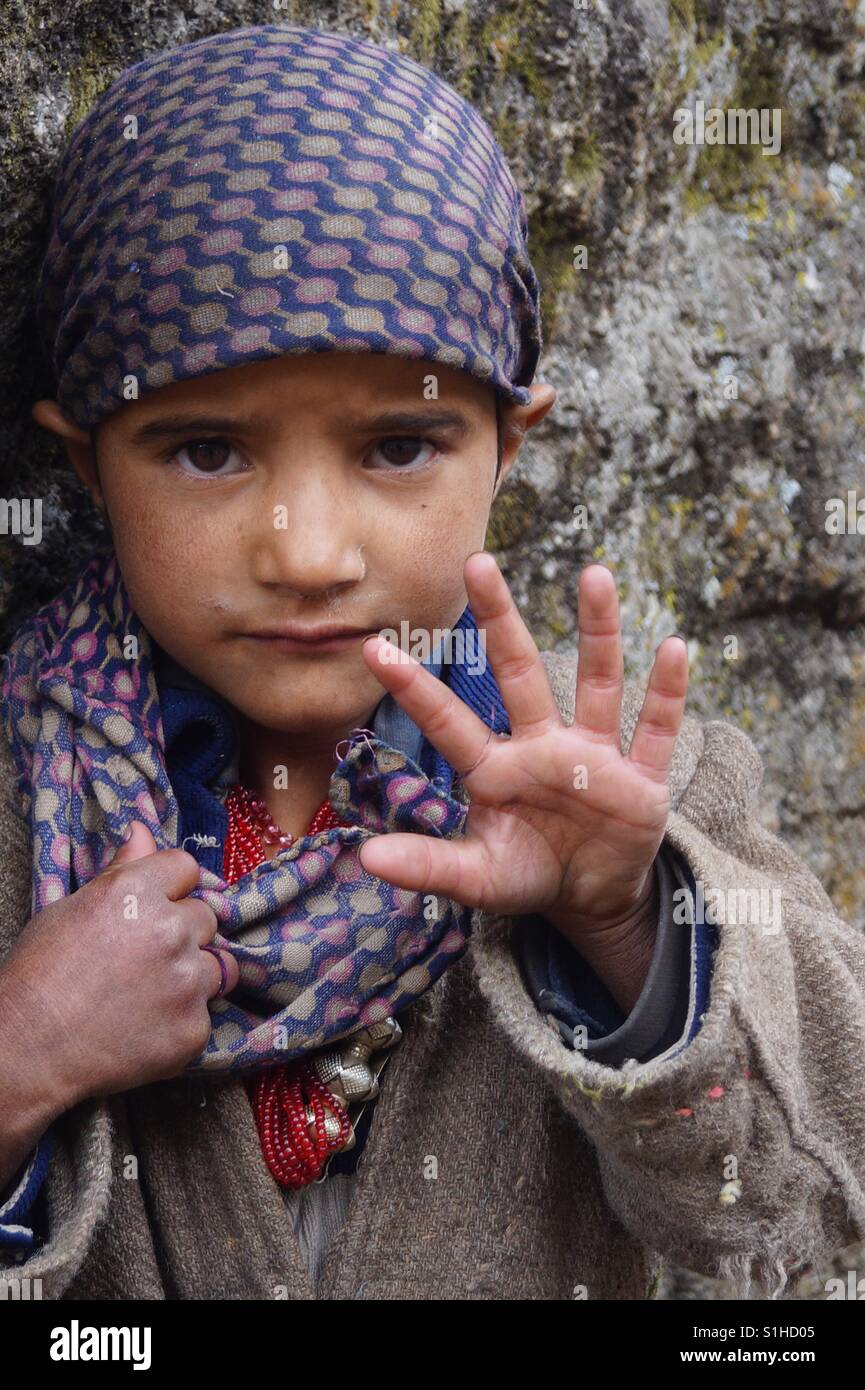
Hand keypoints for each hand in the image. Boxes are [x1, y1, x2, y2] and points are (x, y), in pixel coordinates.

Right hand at [0, 825, 239, 1120]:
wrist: (27, 1049)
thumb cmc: (39, 974)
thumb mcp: (71, 908)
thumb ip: (119, 870)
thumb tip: (142, 831)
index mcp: (137, 892)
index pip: (187, 868)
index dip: (171, 888)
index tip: (154, 908)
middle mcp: (170, 930)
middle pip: (206, 917)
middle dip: (182, 933)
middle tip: (143, 959)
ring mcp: (187, 981)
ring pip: (218, 965)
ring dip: (193, 976)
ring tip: (149, 994)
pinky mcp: (193, 1028)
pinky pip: (204, 1014)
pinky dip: (182, 1020)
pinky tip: (145, 1027)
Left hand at [358, 554, 687, 942]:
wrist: (592, 896)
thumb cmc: (527, 874)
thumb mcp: (478, 878)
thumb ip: (429, 866)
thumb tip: (366, 859)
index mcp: (495, 769)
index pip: (449, 722)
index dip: (415, 689)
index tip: (373, 647)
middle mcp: (542, 747)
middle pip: (519, 672)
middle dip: (500, 620)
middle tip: (476, 561)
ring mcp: (594, 755)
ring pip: (599, 682)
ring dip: (600, 631)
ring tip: (595, 575)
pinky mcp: (641, 778)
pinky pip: (655, 728)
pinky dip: (667, 693)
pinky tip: (674, 649)